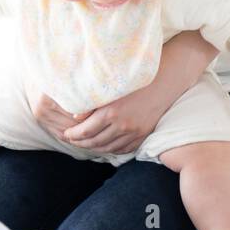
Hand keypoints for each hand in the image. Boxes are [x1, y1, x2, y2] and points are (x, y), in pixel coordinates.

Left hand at [28, 80, 165, 155]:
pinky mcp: (143, 135)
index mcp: (111, 112)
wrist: (164, 80)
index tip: (65, 133)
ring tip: (85, 144)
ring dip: (94, 148)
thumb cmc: (135, 79)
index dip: (73, 135)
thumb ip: (92, 104)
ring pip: (108, 148)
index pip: (85, 131)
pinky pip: (124, 149)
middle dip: (80, 143)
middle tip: (72, 140)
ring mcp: (134, 132)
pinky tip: (105, 145)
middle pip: (95, 142)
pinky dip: (112, 150)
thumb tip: (75, 118)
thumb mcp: (110, 87)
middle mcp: (122, 125)